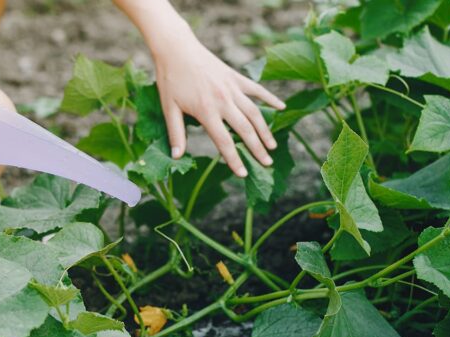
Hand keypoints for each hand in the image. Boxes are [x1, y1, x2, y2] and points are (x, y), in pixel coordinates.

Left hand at [152, 36, 285, 177]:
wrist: (177, 49)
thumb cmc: (170, 80)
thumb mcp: (168, 108)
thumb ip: (176, 133)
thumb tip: (177, 156)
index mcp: (206, 111)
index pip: (224, 142)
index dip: (234, 160)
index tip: (243, 174)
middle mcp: (224, 101)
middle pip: (245, 130)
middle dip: (257, 149)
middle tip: (267, 164)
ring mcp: (232, 88)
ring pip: (255, 113)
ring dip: (265, 131)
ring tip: (273, 146)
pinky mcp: (236, 77)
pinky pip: (257, 90)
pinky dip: (270, 98)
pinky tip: (281, 108)